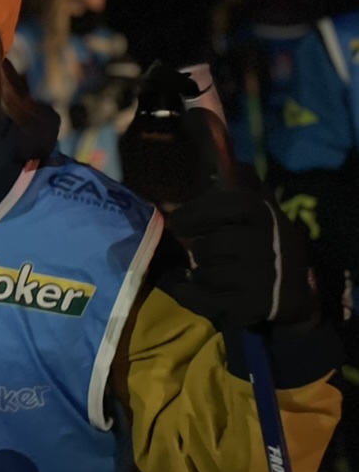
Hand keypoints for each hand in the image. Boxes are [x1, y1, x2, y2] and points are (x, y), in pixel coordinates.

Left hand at [167, 185, 315, 329]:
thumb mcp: (261, 214)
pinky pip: (206, 300)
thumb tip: (219, 165)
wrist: (296, 290)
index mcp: (265, 215)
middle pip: (207, 245)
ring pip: (206, 274)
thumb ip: (236, 194)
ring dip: (197, 273)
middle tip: (201, 253)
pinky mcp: (253, 305)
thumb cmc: (267, 246)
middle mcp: (264, 244)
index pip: (219, 208)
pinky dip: (189, 295)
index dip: (191, 214)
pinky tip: (185, 289)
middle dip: (198, 250)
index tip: (175, 223)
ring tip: (205, 271)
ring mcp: (260, 278)